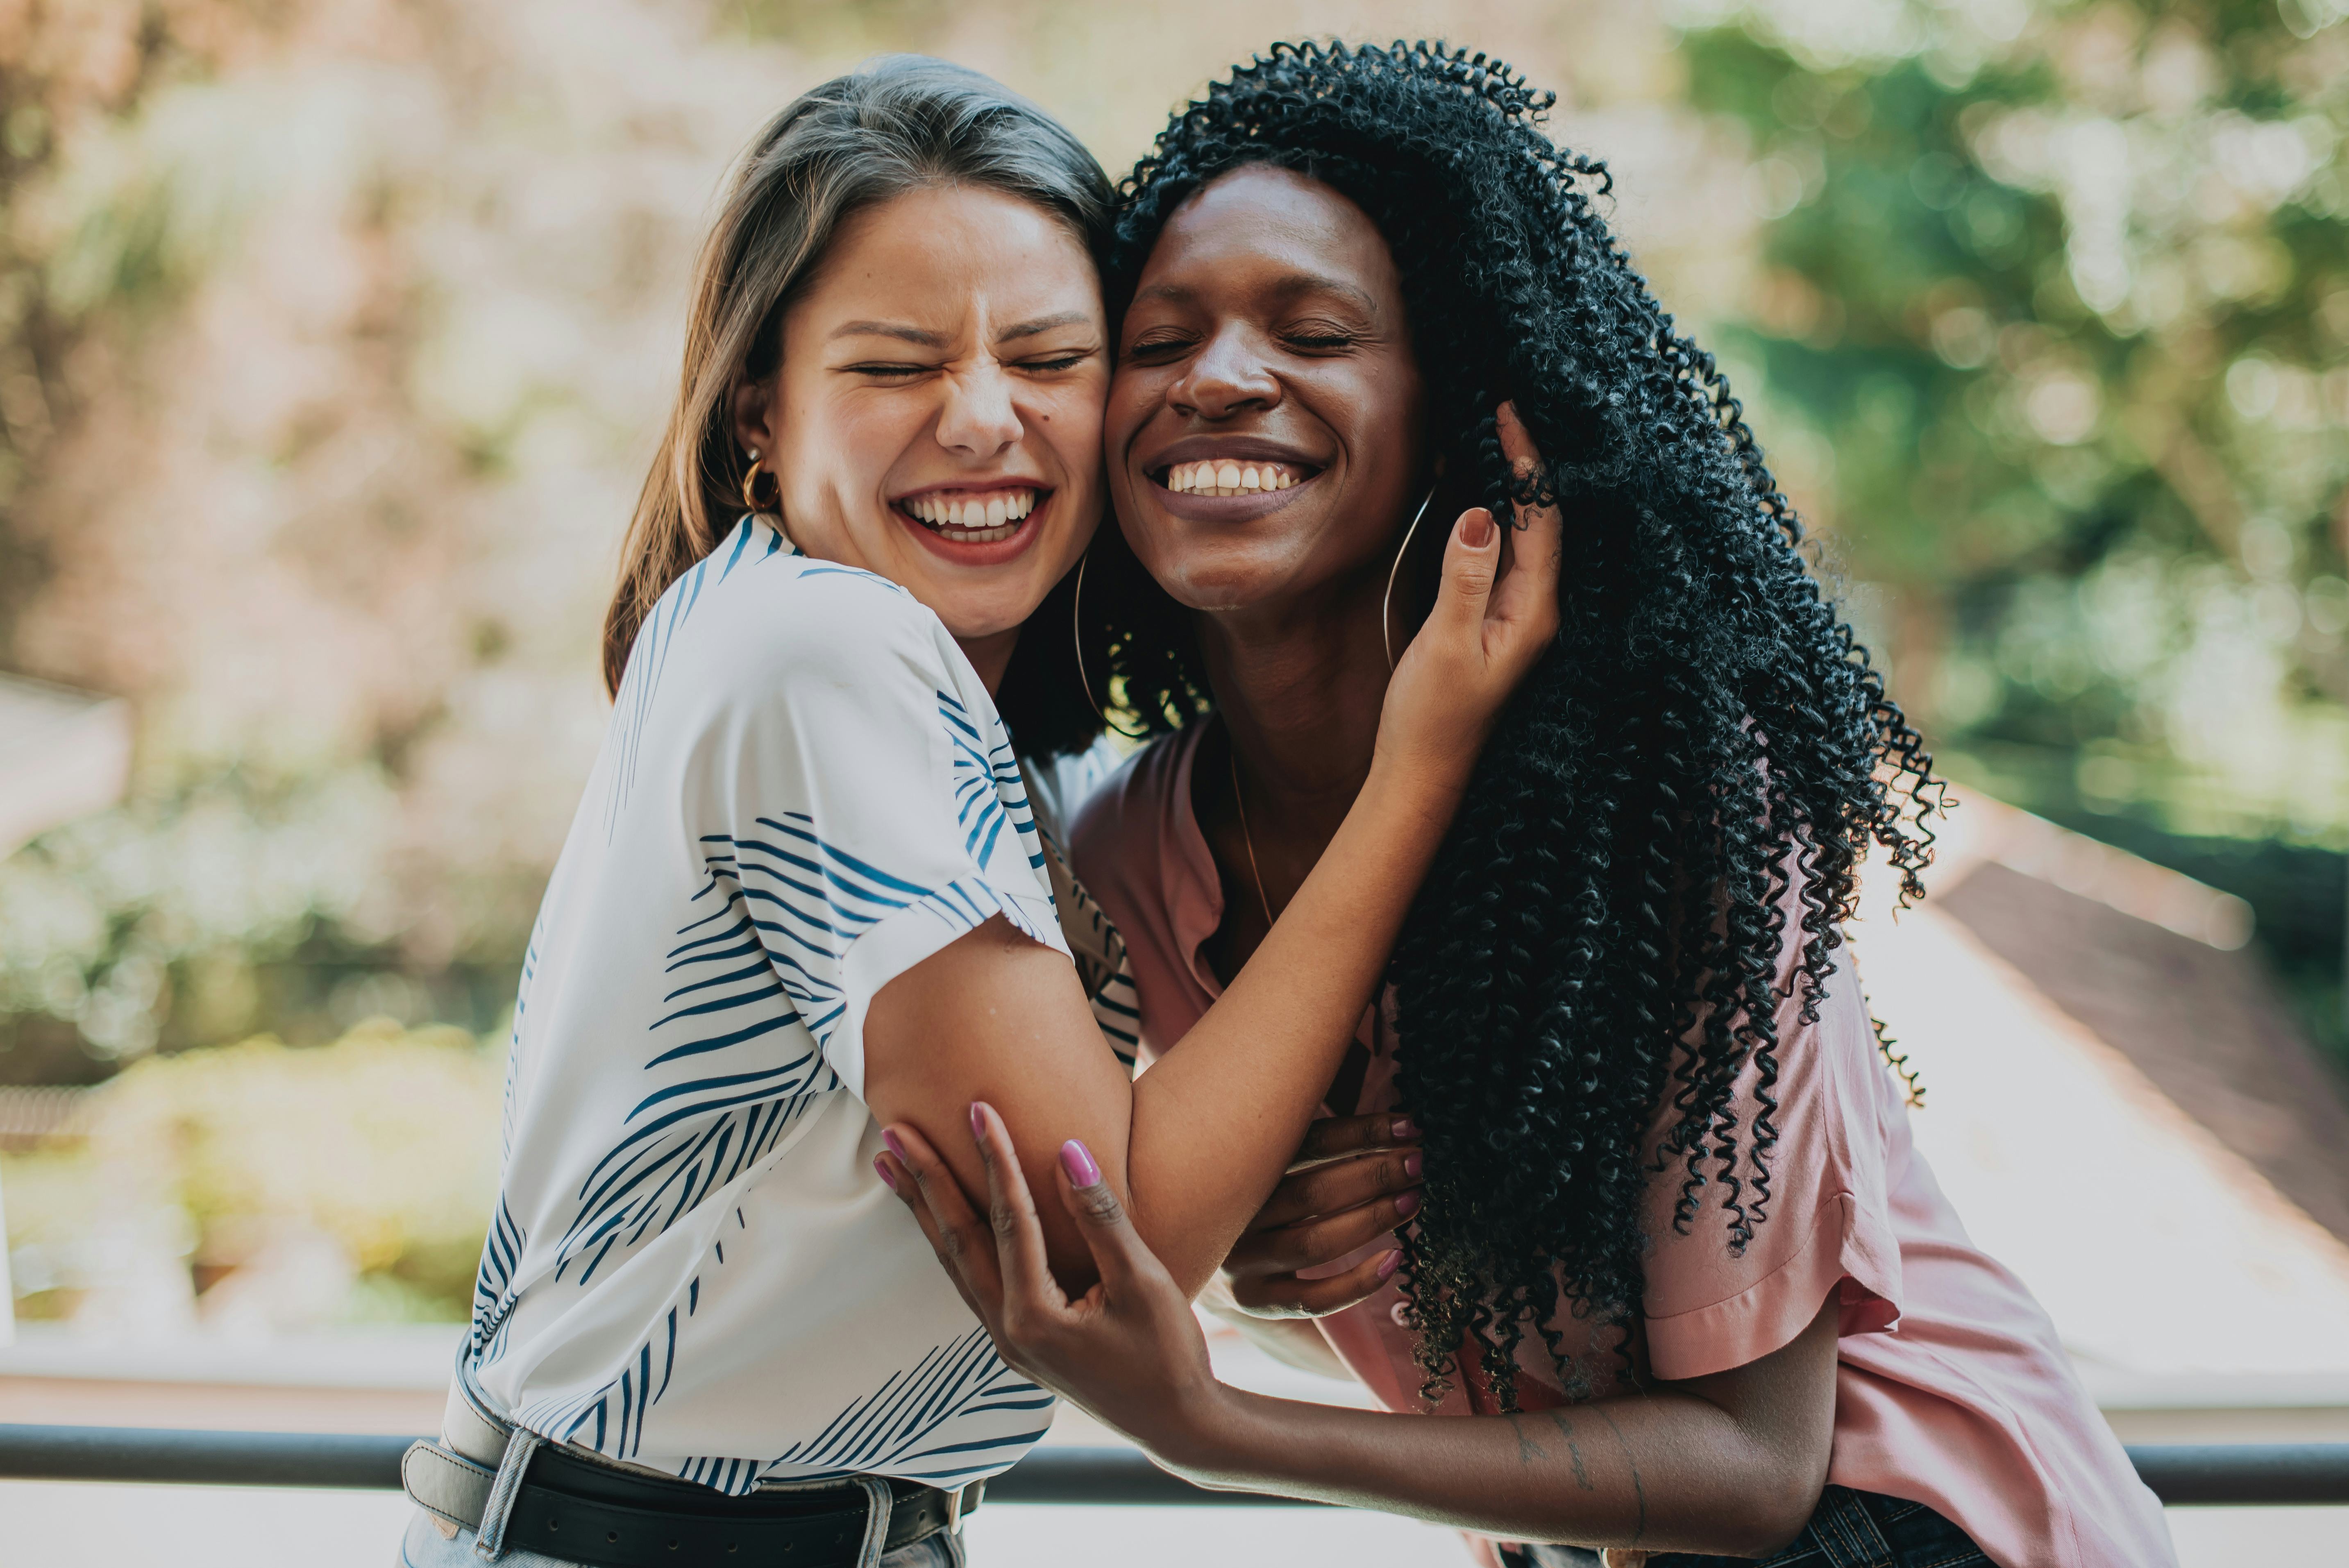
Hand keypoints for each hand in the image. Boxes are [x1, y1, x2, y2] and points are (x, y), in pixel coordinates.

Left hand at [876, 1103, 1231, 1460]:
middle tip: (895, 1131)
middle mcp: (1008, 1331)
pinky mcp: (1019, 1342)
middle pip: (957, 1242)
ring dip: (925, 1210)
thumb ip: (1101, 1218)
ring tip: (894, 1165)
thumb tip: (1067, 1152)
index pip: (1008, 1221)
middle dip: (925, 1183)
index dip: (995, 1159)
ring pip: (956, 1263)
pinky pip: (971, 1279)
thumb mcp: (1144, 1282)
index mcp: (1034, 1317)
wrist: (1179, 1423)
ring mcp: (1008, 1341)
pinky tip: (940, 1217)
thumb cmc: (1169, 1355)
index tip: (977, 1107)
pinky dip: (950, 1240)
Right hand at [1220, 1113, 1421, 1319]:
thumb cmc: (1263, 1191)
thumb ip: (1321, 1145)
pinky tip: (1394, 1261)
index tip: (1411, 1126)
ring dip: (1371, 1221)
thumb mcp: (1279, 1160)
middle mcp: (1237, 1212)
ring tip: (1413, 1202)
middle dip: (1375, 1176)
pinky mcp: (1256, 1300)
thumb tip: (1403, 1128)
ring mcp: (1242, 1260)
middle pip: (1313, 1193)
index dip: (1364, 1133)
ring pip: (1313, 1243)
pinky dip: (1357, 1283)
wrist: (1203, 1243)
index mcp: (1243, 1164)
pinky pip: (1312, 1299)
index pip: (1309, 1143)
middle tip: (1419, 1164)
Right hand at [1376, 401, 1563, 786]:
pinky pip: (1502, 552)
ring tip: (1493, 433)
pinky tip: (1474, 491)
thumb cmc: (1433, 718)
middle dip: (1525, 463)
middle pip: (1543, 519)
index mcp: (1536, 612)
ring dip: (1509, 484)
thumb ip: (1464, 579)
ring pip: (1523, 533)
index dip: (1528, 463)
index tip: (1509, 413)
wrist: (1423, 774)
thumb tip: (1479, 514)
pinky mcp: (1495, 619)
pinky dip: (1491, 514)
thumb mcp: (1445, 646)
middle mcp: (1537, 609)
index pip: (1543, 519)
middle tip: (1503, 407)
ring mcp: (1518, 614)